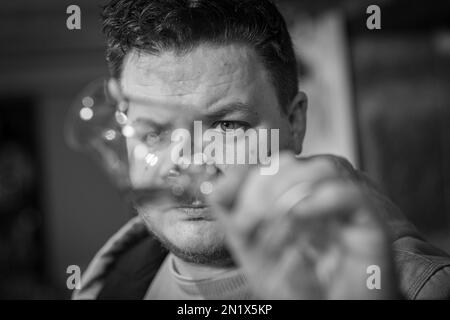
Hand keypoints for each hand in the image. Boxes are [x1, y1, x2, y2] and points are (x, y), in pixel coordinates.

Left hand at [210, 152, 398, 298]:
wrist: (332, 313)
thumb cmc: (297, 289)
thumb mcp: (254, 254)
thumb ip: (235, 221)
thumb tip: (213, 188)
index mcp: (292, 198)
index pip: (267, 163)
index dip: (243, 171)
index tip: (221, 192)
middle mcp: (318, 196)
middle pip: (289, 162)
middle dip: (259, 189)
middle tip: (247, 224)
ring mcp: (344, 208)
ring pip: (321, 168)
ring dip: (287, 191)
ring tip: (272, 224)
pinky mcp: (369, 224)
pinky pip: (348, 194)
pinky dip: (320, 200)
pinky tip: (299, 217)